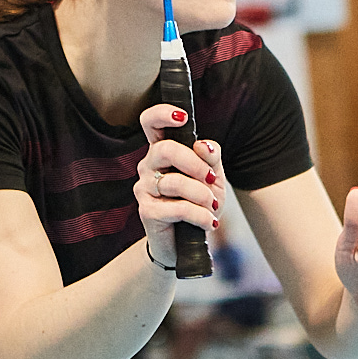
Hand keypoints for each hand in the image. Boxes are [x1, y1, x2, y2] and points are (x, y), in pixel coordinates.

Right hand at [133, 102, 221, 268]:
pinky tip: (208, 222)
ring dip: (202, 196)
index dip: (162, 114)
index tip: (183, 117)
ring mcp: (144, 188)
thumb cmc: (199, 204)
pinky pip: (178, 208)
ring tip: (213, 207)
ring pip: (175, 182)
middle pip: (165, 150)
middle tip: (211, 180)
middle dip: (195, 164)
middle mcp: (148, 166)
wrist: (188, 244)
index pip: (150, 123)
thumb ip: (210, 157)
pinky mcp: (147, 212)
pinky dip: (200, 215)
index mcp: (162, 151)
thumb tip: (203, 145)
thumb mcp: (213, 177)